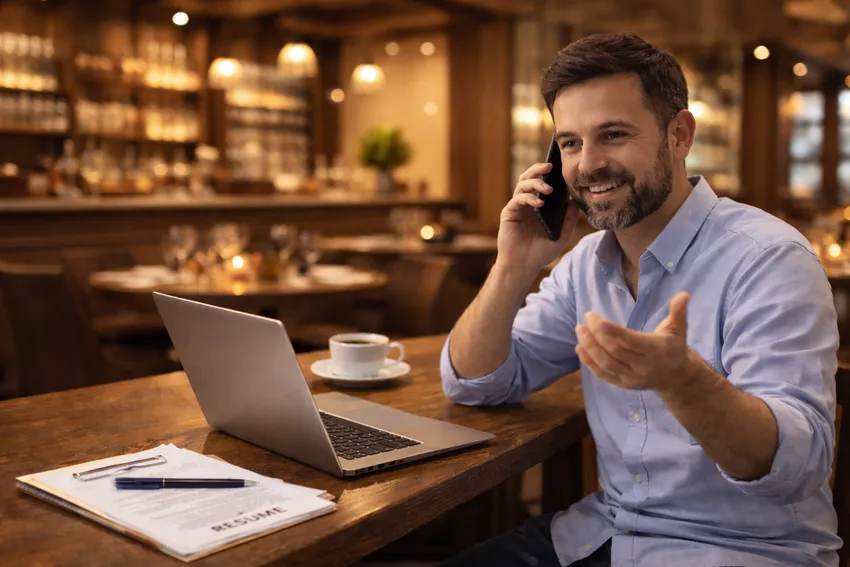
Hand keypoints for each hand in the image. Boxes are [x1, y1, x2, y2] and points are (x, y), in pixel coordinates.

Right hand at [496, 162, 579, 275]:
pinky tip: (539, 203)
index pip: (542, 183)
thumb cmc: (540, 252)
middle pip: (529, 178)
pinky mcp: (509, 213)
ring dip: (535, 182)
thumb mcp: (561, 235)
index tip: (560, 166)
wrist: (523, 266)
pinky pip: (518, 199)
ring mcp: (517, 207)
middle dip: (538, 169)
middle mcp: (526, 203)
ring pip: (522, 184)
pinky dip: (528, 198)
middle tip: (550, 166)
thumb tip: (576, 201)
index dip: (549, 174)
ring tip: (548, 188)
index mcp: (538, 206)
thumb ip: (569, 219)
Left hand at [574, 292, 699, 393]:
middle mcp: (644, 367)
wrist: (676, 378)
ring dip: (590, 347)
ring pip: (606, 364)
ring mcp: (633, 378)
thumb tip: (684, 294)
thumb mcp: (679, 329)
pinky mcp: (624, 385)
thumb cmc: (673, 347)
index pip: (630, 341)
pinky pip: (603, 375)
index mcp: (657, 350)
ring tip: (580, 330)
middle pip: (615, 351)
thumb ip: (679, 312)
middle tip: (586, 318)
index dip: (611, 331)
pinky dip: (589, 363)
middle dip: (596, 335)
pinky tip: (579, 348)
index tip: (595, 318)